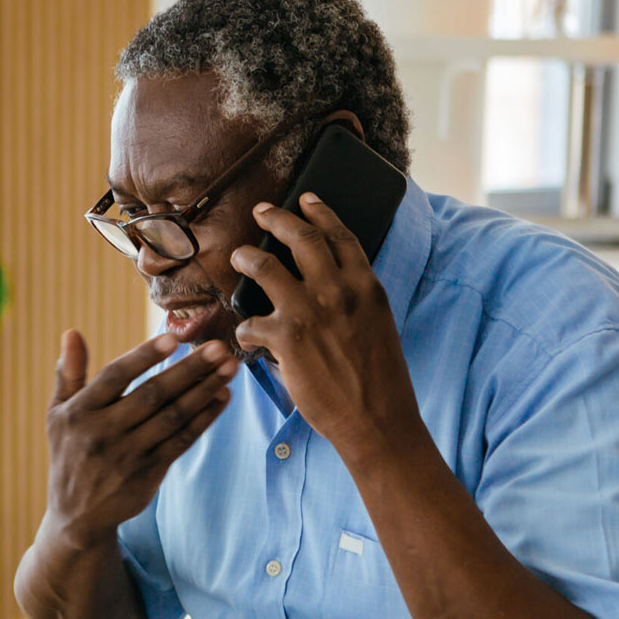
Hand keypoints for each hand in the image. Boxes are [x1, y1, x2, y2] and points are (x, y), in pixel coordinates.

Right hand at [46, 329, 237, 540]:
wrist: (76, 517)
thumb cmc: (69, 452)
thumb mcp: (57, 414)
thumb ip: (69, 373)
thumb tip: (71, 332)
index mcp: (80, 412)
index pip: (114, 377)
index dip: (144, 357)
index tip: (173, 338)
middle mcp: (104, 433)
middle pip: (153, 395)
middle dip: (190, 370)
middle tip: (220, 348)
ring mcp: (128, 455)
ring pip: (173, 417)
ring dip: (205, 390)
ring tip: (229, 367)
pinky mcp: (149, 473)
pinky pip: (182, 441)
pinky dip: (204, 418)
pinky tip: (222, 397)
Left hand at [230, 192, 423, 461]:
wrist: (378, 420)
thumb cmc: (380, 380)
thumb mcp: (376, 324)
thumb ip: (353, 298)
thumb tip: (324, 285)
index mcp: (366, 285)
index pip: (340, 235)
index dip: (320, 212)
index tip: (305, 198)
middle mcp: (339, 290)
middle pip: (301, 238)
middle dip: (276, 218)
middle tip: (262, 211)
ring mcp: (310, 311)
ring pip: (265, 266)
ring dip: (246, 258)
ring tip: (238, 256)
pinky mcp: (286, 337)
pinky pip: (250, 322)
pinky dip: (245, 328)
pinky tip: (246, 335)